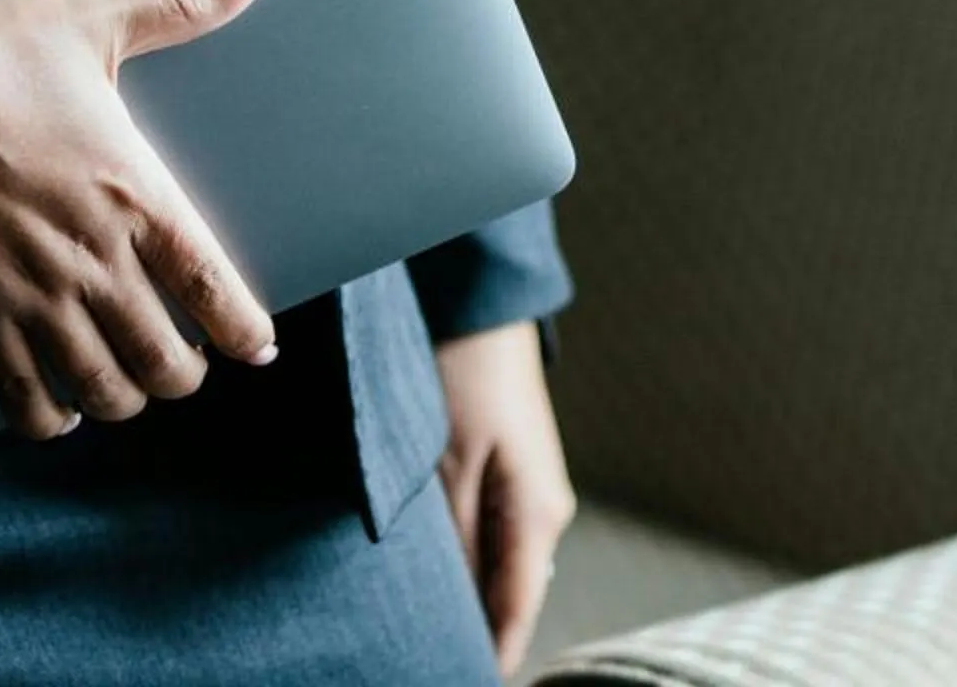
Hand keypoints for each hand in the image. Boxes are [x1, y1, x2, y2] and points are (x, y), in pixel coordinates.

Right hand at [0, 0, 287, 439]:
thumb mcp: (90, 21)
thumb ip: (182, 4)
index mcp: (133, 194)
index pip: (211, 287)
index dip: (245, 331)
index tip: (258, 349)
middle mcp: (91, 258)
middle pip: (165, 360)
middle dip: (185, 373)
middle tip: (186, 363)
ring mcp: (31, 294)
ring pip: (103, 389)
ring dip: (126, 399)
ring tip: (131, 385)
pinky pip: (22, 399)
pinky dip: (49, 418)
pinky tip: (61, 407)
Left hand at [435, 320, 577, 676]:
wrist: (481, 306)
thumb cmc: (464, 376)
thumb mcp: (449, 464)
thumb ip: (455, 542)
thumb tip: (450, 611)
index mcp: (537, 518)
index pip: (514, 617)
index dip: (488, 662)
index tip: (446, 682)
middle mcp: (543, 514)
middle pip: (508, 598)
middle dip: (468, 633)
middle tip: (415, 661)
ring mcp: (529, 493)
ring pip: (495, 567)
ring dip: (462, 594)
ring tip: (413, 628)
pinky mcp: (509, 474)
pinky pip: (487, 537)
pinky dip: (460, 559)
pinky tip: (427, 569)